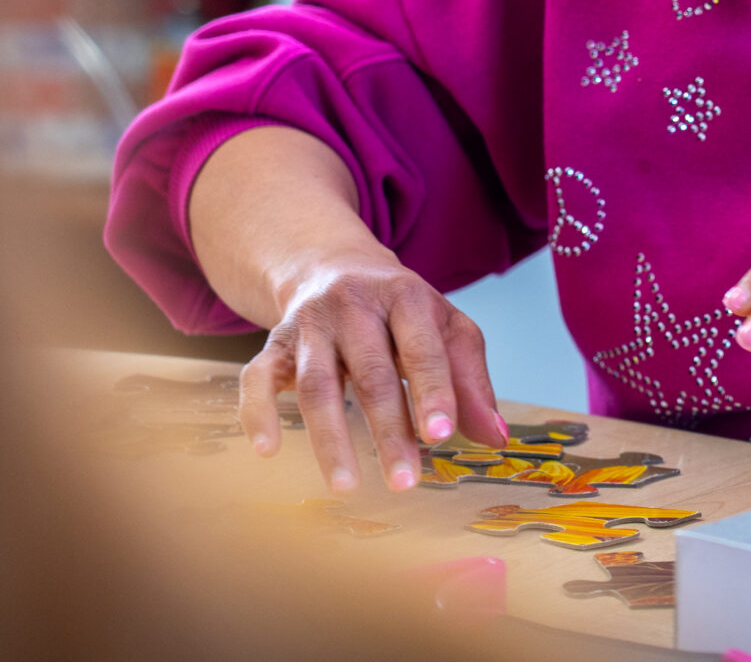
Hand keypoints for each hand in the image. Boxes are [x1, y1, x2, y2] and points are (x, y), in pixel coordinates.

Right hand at [238, 249, 505, 493]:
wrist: (332, 264)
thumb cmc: (401, 310)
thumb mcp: (446, 329)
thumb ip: (471, 382)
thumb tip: (494, 439)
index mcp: (405, 296)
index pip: (422, 348)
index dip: (433, 391)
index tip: (441, 435)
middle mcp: (354, 305)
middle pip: (371, 372)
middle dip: (388, 429)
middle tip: (404, 482)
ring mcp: (309, 324)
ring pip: (316, 383)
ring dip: (330, 437)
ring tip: (345, 486)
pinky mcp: (274, 344)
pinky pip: (257, 378)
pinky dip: (257, 412)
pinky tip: (267, 450)